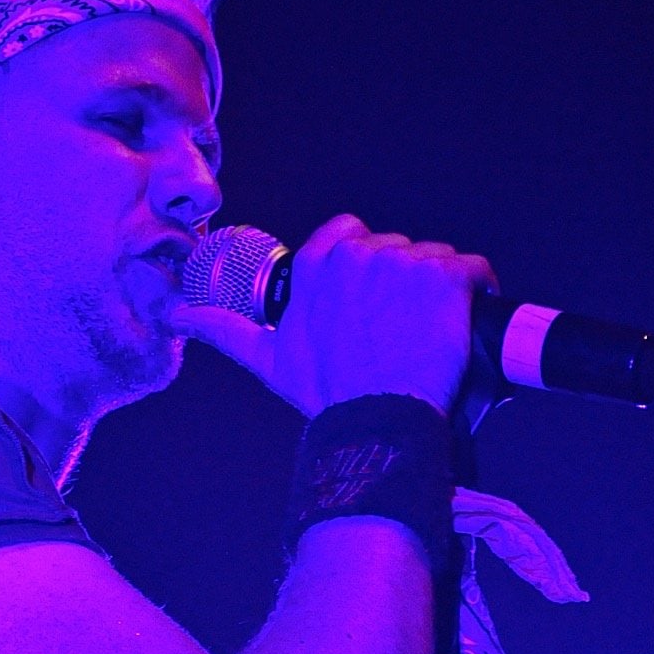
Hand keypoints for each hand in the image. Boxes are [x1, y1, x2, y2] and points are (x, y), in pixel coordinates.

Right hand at [169, 214, 497, 416]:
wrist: (378, 420)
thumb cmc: (324, 391)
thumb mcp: (267, 357)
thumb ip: (221, 328)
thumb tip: (175, 315)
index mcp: (316, 264)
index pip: (349, 233)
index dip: (365, 261)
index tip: (371, 295)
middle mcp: (357, 254)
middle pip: (396, 248)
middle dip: (403, 279)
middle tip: (401, 326)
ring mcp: (404, 263)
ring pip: (434, 258)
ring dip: (438, 288)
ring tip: (431, 330)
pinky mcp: (447, 278)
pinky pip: (474, 268)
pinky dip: (478, 289)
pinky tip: (467, 318)